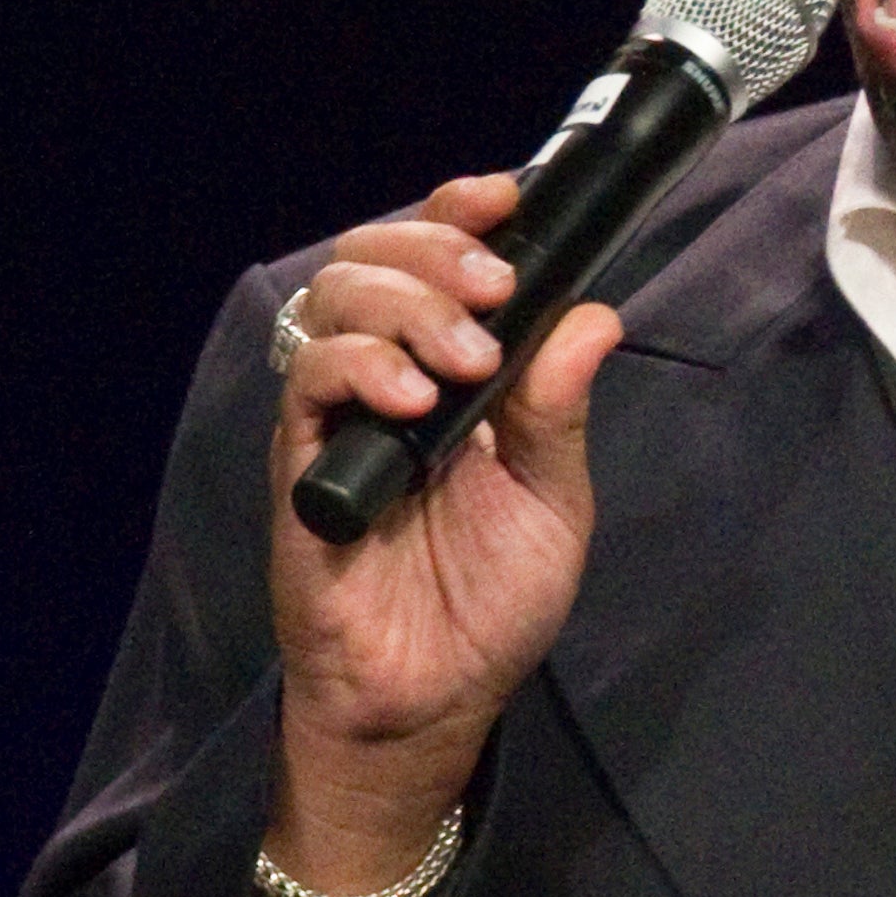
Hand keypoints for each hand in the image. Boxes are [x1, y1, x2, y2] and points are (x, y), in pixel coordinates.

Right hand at [262, 174, 622, 896]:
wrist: (432, 700)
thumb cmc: (489, 604)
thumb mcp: (554, 502)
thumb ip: (559, 409)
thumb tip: (592, 315)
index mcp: (452, 370)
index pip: (437, 256)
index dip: (459, 210)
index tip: (502, 197)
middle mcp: (389, 376)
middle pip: (375, 254)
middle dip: (436, 249)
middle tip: (491, 291)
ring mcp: (339, 415)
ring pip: (334, 298)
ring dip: (407, 304)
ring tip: (464, 361)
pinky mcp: (302, 462)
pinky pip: (308, 380)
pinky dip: (361, 365)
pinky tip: (411, 398)